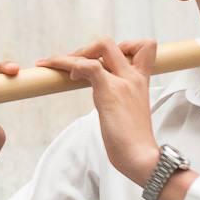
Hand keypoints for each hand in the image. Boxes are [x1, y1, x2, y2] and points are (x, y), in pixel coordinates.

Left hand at [37, 38, 159, 184]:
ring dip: (72, 54)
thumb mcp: (129, 110)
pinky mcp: (109, 90)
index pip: (143, 47)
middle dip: (86, 49)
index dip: (121, 46)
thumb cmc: (134, 141)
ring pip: (99, 47)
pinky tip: (68, 77)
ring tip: (57, 65)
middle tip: (73, 64)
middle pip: (111, 43)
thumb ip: (119, 96)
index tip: (104, 60)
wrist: (141, 157)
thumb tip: (102, 93)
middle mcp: (133, 76)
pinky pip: (87, 66)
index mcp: (141, 80)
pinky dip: (70, 65)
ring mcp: (122, 81)